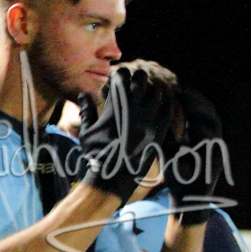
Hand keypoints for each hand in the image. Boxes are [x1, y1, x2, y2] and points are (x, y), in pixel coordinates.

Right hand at [78, 66, 174, 201]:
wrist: (114, 177)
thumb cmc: (96, 155)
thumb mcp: (86, 132)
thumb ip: (87, 110)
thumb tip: (83, 95)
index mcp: (114, 107)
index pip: (121, 77)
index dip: (120, 74)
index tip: (118, 79)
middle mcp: (132, 111)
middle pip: (141, 79)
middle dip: (136, 77)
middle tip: (134, 80)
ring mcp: (147, 121)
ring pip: (156, 91)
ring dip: (150, 88)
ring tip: (146, 91)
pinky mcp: (158, 131)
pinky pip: (167, 109)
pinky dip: (164, 101)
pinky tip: (161, 101)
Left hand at [163, 88, 224, 224]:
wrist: (186, 199)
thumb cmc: (175, 173)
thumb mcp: (167, 149)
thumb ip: (165, 132)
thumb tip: (149, 114)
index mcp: (202, 135)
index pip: (202, 111)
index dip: (193, 99)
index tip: (179, 89)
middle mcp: (212, 140)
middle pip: (210, 113)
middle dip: (198, 101)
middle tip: (185, 91)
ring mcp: (216, 149)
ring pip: (214, 124)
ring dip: (202, 111)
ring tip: (189, 101)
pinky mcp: (217, 160)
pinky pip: (214, 141)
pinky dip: (205, 131)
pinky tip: (193, 123)